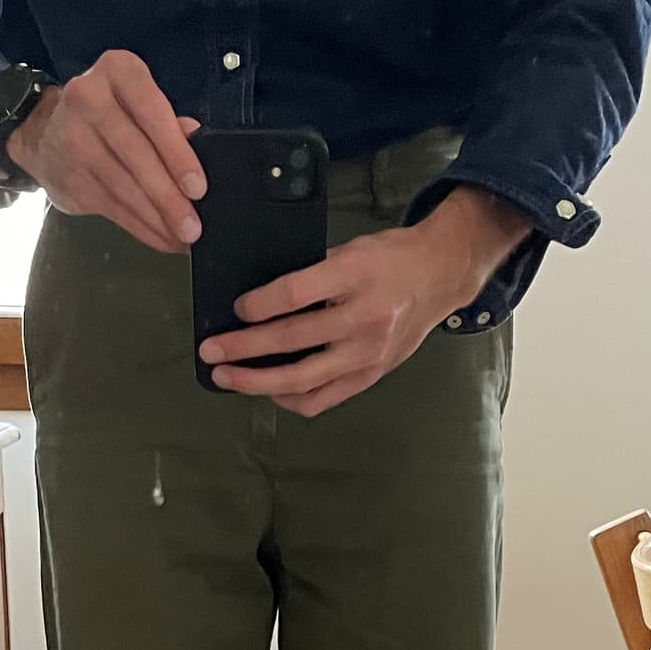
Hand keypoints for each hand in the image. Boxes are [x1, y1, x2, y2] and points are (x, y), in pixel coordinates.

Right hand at [0, 50, 205, 254]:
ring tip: (182, 237)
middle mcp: (89, 99)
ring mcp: (74, 139)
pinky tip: (161, 238)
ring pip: (124, 187)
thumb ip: (166, 120)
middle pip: (136, 154)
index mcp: (117, 71)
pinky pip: (112, 208)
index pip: (151, 111)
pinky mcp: (70, 178)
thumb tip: (198, 140)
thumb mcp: (136, 100)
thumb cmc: (105, 114)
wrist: (41, 130)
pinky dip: (140, 227)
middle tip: (192, 225)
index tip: (197, 187)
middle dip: (168, 195)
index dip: (177, 152)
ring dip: (157, 218)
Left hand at [199, 187, 528, 416]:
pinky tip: (270, 390)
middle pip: (291, 341)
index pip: (295, 295)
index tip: (235, 309)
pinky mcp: (370, 375)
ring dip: (258, 383)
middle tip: (210, 352)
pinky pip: (322, 399)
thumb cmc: (390, 259)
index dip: (258, 306)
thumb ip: (312, 275)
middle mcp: (363, 319)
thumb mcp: (351, 250)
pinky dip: (290, 398)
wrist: (440, 276)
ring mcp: (367, 353)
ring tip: (228, 378)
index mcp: (355, 276)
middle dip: (243, 350)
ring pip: (303, 380)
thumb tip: (261, 301)